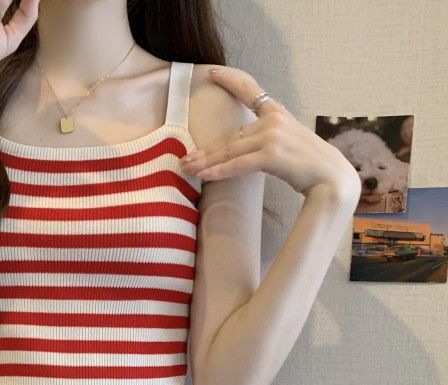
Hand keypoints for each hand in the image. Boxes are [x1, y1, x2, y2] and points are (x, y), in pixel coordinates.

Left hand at [182, 65, 361, 200]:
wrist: (331, 179)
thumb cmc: (309, 166)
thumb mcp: (287, 144)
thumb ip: (265, 139)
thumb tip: (239, 148)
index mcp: (278, 114)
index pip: (252, 91)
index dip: (231, 81)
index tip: (213, 73)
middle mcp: (274, 120)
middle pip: (230, 136)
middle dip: (206, 150)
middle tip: (185, 158)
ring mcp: (272, 136)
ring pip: (230, 151)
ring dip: (206, 161)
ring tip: (187, 168)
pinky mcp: (271, 155)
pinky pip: (238, 164)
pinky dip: (219, 171)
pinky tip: (203, 175)